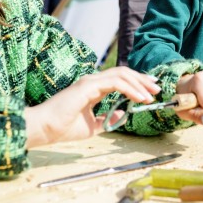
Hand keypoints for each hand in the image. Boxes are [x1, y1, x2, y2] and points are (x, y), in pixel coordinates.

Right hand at [24, 67, 159, 148]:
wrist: (45, 129)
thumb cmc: (63, 128)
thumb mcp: (92, 126)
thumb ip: (106, 119)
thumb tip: (120, 115)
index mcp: (94, 88)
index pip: (120, 79)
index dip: (137, 83)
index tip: (151, 90)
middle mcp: (93, 81)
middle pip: (124, 73)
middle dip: (143, 80)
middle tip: (157, 88)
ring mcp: (90, 81)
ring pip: (121, 74)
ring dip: (139, 83)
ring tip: (151, 94)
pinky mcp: (88, 85)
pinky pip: (115, 82)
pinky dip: (130, 88)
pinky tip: (139, 98)